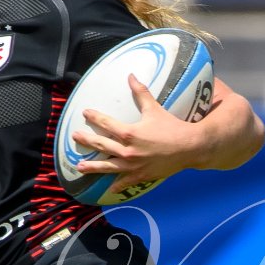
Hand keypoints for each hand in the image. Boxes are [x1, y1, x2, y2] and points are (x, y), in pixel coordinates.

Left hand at [71, 75, 199, 190]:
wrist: (189, 147)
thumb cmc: (172, 127)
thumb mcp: (155, 109)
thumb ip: (141, 93)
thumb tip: (131, 76)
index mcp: (129, 133)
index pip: (105, 123)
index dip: (94, 117)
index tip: (85, 113)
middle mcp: (127, 151)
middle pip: (101, 145)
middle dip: (86, 140)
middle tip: (75, 137)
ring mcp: (133, 166)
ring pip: (107, 166)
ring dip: (92, 166)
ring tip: (79, 166)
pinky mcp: (141, 176)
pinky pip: (125, 182)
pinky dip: (117, 186)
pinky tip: (108, 189)